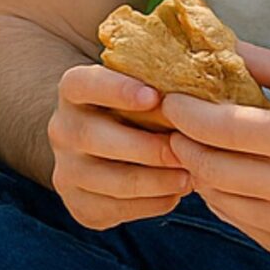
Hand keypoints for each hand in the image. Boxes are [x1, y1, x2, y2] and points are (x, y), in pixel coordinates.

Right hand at [47, 62, 192, 230]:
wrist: (115, 149)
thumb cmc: (143, 110)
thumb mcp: (145, 85)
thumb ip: (163, 74)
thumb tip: (208, 60)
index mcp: (73, 90)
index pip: (83, 83)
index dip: (115, 89)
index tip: (155, 96)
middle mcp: (62, 129)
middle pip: (93, 137)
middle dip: (145, 147)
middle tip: (184, 149)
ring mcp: (66, 170)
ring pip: (108, 180)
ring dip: (154, 181)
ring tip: (190, 176)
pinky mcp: (79, 205)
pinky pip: (115, 209)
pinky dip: (151, 204)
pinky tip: (175, 193)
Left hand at [157, 43, 269, 260]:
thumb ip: (261, 62)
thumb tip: (210, 43)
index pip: (221, 129)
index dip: (184, 113)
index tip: (169, 100)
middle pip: (211, 168)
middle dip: (183, 143)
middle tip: (174, 125)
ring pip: (217, 200)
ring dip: (199, 171)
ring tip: (198, 147)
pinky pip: (238, 222)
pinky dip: (224, 197)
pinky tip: (229, 175)